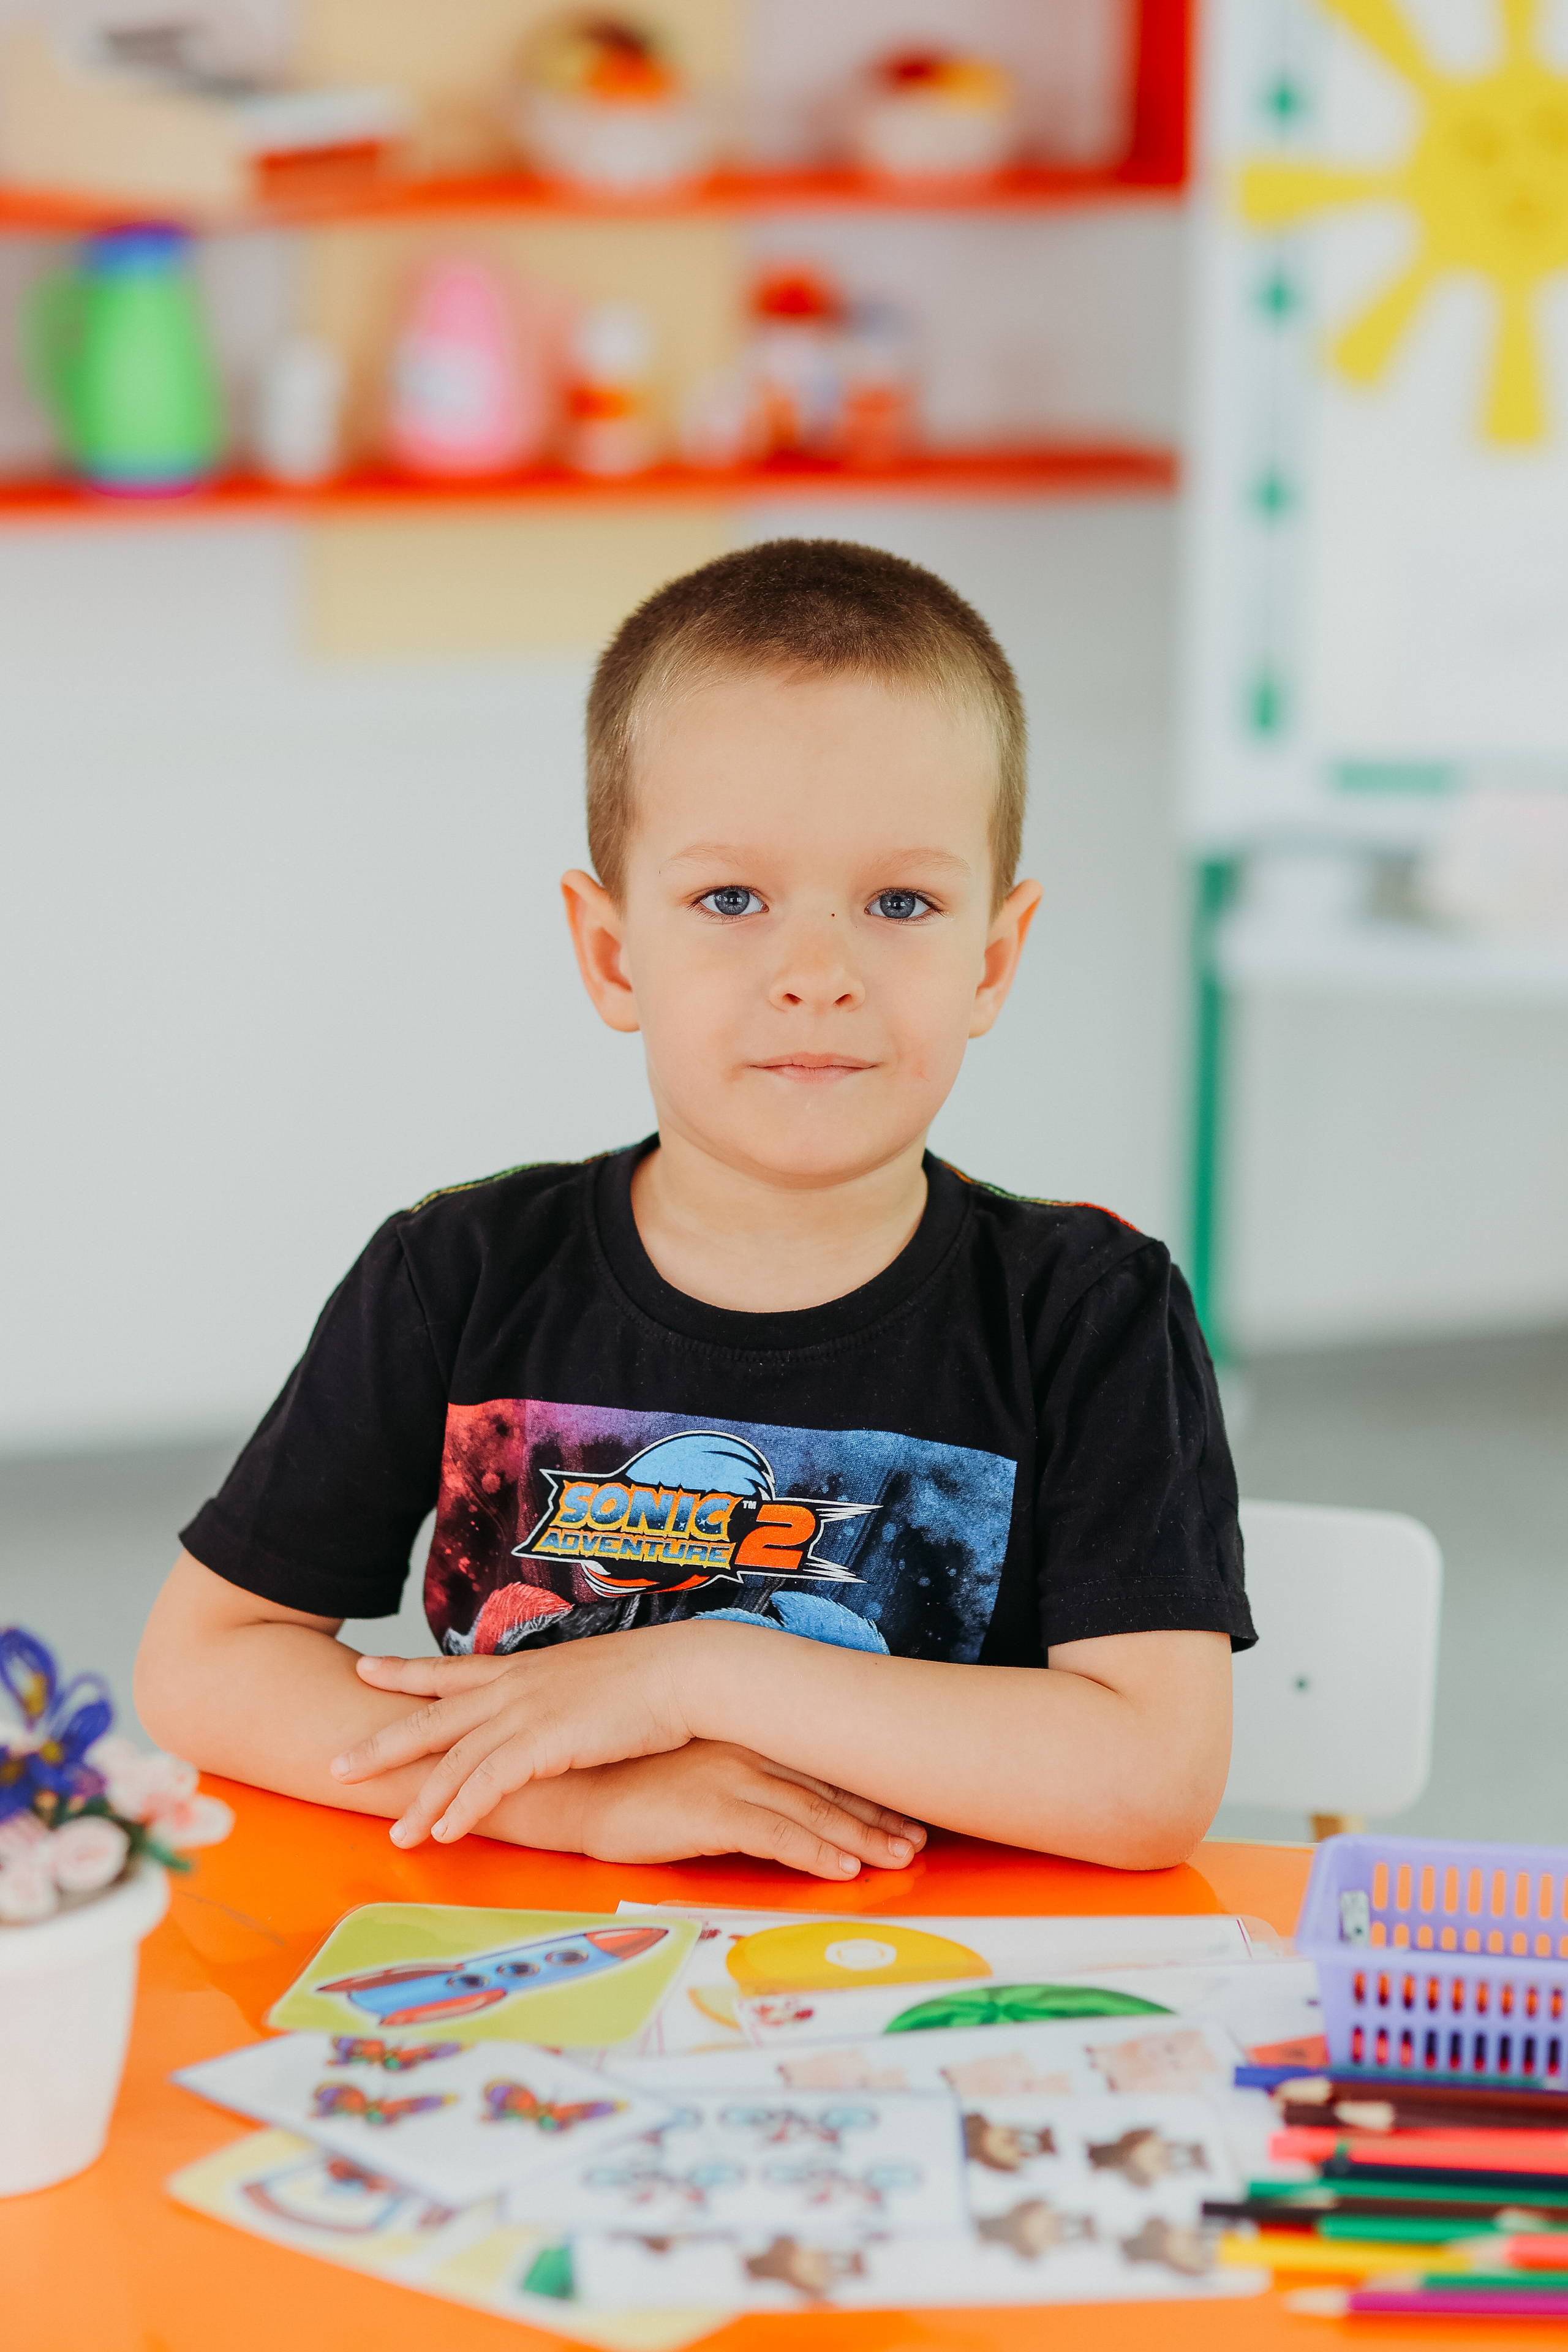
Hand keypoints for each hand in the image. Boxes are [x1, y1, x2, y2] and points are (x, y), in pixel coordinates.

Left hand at [331, 1623, 710, 1846]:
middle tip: (337, 1763)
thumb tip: (561, 1717)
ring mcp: (527, 1712)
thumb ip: (564, 1698)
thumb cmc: (656, 1677)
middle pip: (432, 1717)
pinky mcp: (545, 1741)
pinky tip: (445, 1833)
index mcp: (526, 1670)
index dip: (405, 1672)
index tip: (366, 1668)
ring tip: (396, 1837)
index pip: (452, 1671)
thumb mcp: (595, 1680)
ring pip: (455, 1760)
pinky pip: (490, 1781)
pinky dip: (463, 1808)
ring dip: (422, 1801)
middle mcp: (516, 1687)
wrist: (687, 1671)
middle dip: (383, 1742)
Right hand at [572, 1743, 926, 1879]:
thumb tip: (773, 1807)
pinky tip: (844, 1870)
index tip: (902, 1809)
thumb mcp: (693, 1776)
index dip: (864, 1790)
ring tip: (901, 1859)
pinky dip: (816, 1854)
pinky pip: (776, 1836)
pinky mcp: (711, 1811)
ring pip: (814, 1812)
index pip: (818, 1764)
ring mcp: (730, 1779)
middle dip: (878, 1815)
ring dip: (863, 1837)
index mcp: (743, 1738)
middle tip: (919, 1840)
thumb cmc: (627, 1786)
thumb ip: (735, 1783)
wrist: (572, 1788)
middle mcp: (745, 1752)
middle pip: (828, 1786)